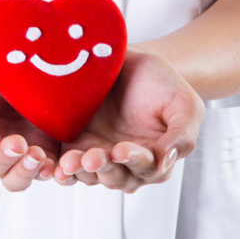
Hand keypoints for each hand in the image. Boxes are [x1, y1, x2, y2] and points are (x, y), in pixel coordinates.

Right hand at [0, 53, 60, 191]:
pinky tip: (52, 165)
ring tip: (38, 156)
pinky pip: (42, 173)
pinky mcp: (43, 153)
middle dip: (4, 159)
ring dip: (24, 171)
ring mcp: (18, 154)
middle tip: (19, 144)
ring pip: (14, 178)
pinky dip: (46, 172)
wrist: (19, 62)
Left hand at [53, 45, 204, 192]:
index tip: (121, 149)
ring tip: (70, 162)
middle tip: (91, 158)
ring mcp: (99, 154)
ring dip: (80, 171)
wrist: (131, 63)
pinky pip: (68, 164)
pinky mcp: (75, 145)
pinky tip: (55, 167)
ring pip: (89, 173)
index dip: (133, 160)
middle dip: (103, 167)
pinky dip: (62, 168)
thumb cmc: (163, 84)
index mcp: (155, 157)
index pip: (145, 167)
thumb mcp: (184, 105)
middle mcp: (125, 162)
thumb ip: (181, 136)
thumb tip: (166, 162)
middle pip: (115, 175)